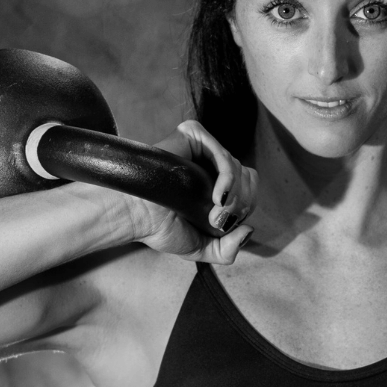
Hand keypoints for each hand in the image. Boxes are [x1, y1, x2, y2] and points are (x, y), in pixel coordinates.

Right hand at [134, 120, 256, 264]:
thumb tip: (248, 230)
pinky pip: (223, 153)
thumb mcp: (200, 248)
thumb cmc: (160, 229)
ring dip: (233, 197)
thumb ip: (227, 250)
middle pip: (249, 177)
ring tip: (212, 212)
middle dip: (241, 204)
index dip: (244, 208)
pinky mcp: (192, 136)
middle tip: (217, 219)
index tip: (221, 225)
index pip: (249, 189)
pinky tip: (217, 196)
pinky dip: (228, 178)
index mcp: (215, 184)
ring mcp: (202, 149)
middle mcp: (210, 165)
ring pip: (239, 168)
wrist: (137, 216)